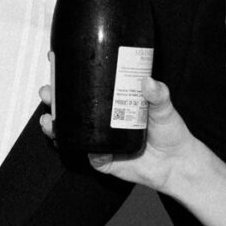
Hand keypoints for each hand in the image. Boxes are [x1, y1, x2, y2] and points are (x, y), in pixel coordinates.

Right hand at [36, 75, 193, 192]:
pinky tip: (80, 144)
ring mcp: (100, 139)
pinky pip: (87, 155)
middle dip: (54, 99)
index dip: (68, 74)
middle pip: (71, 107)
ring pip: (71, 131)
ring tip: (49, 120)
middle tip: (48, 92)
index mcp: (113, 101)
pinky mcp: (103, 160)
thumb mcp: (165, 108)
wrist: (177, 164)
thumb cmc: (171, 132)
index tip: (53, 61)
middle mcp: (103, 120)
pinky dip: (82, 150)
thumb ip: (158, 94)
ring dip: (56, 125)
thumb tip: (148, 81)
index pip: (86, 84)